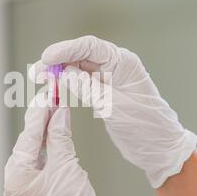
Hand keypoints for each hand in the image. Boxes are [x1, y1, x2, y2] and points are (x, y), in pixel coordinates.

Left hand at [3, 94, 105, 195]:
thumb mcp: (65, 168)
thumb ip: (59, 138)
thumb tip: (59, 114)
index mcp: (15, 177)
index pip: (27, 137)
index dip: (39, 114)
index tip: (47, 95)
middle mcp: (14, 183)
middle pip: (28, 144)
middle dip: (41, 121)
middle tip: (53, 99)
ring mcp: (23, 189)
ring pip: (33, 153)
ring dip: (45, 133)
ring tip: (56, 112)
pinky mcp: (34, 192)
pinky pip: (39, 164)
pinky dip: (48, 149)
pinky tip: (56, 135)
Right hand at [30, 35, 196, 187]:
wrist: (159, 147)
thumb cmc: (146, 126)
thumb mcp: (114, 107)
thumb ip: (88, 89)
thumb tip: (64, 73)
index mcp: (123, 63)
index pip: (90, 47)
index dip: (65, 49)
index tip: (46, 58)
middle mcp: (115, 66)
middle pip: (80, 55)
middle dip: (57, 61)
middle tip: (37, 73)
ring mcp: (109, 79)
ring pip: (78, 69)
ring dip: (59, 73)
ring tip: (40, 79)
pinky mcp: (103, 91)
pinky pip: (81, 82)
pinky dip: (67, 84)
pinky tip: (54, 88)